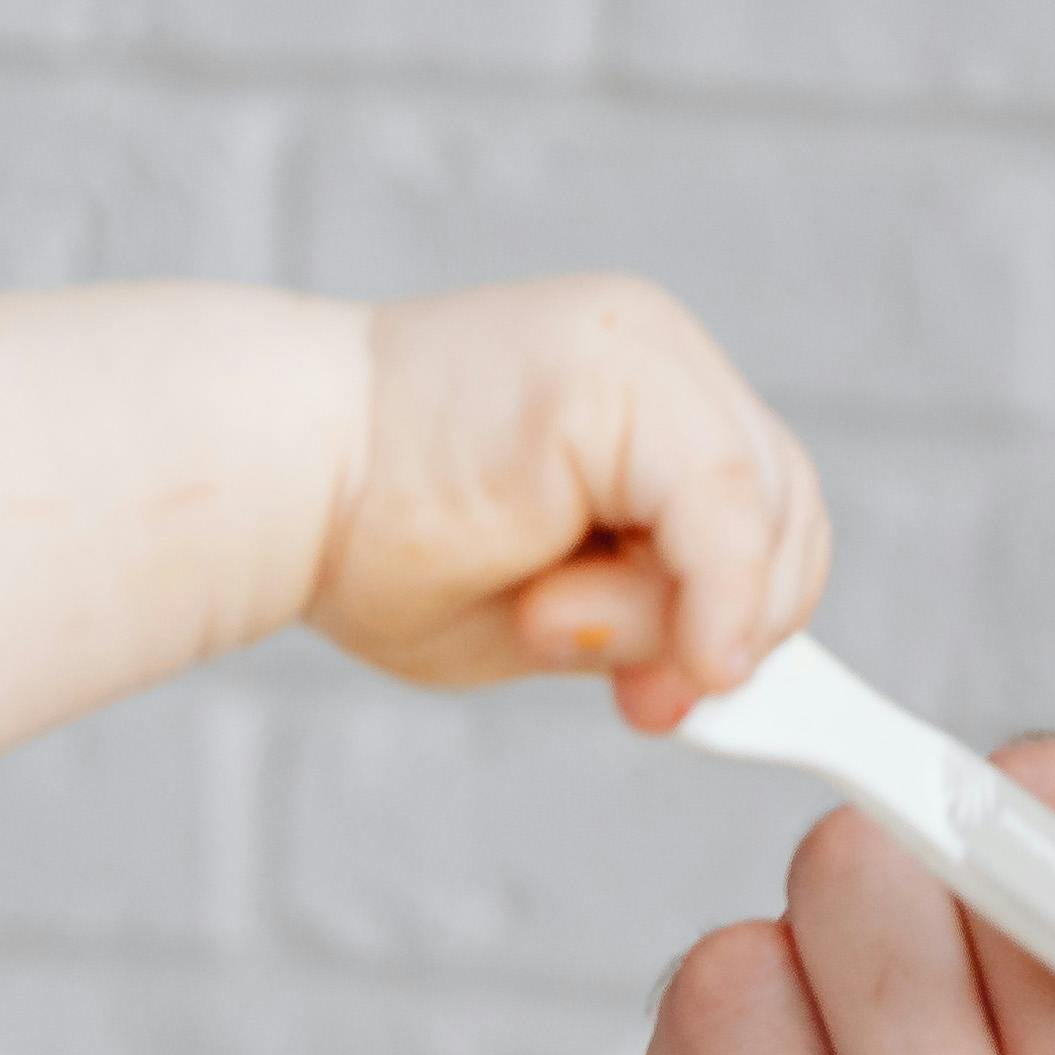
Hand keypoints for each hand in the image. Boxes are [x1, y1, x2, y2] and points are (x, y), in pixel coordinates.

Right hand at [322, 275, 830, 720]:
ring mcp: (644, 348)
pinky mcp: (620, 372)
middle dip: (740, 625)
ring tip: (546, 619)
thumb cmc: (371, 541)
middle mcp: (657, 349)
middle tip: (654, 706)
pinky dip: (707, 595)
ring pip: (762, 513)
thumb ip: (640, 624)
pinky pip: (726, 507)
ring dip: (680, 615)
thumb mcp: (543, 610)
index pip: (764, 504)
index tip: (685, 698)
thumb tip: (728, 666)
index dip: (749, 613)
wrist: (266, 472)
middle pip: (787, 506)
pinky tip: (635, 639)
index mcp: (640, 390)